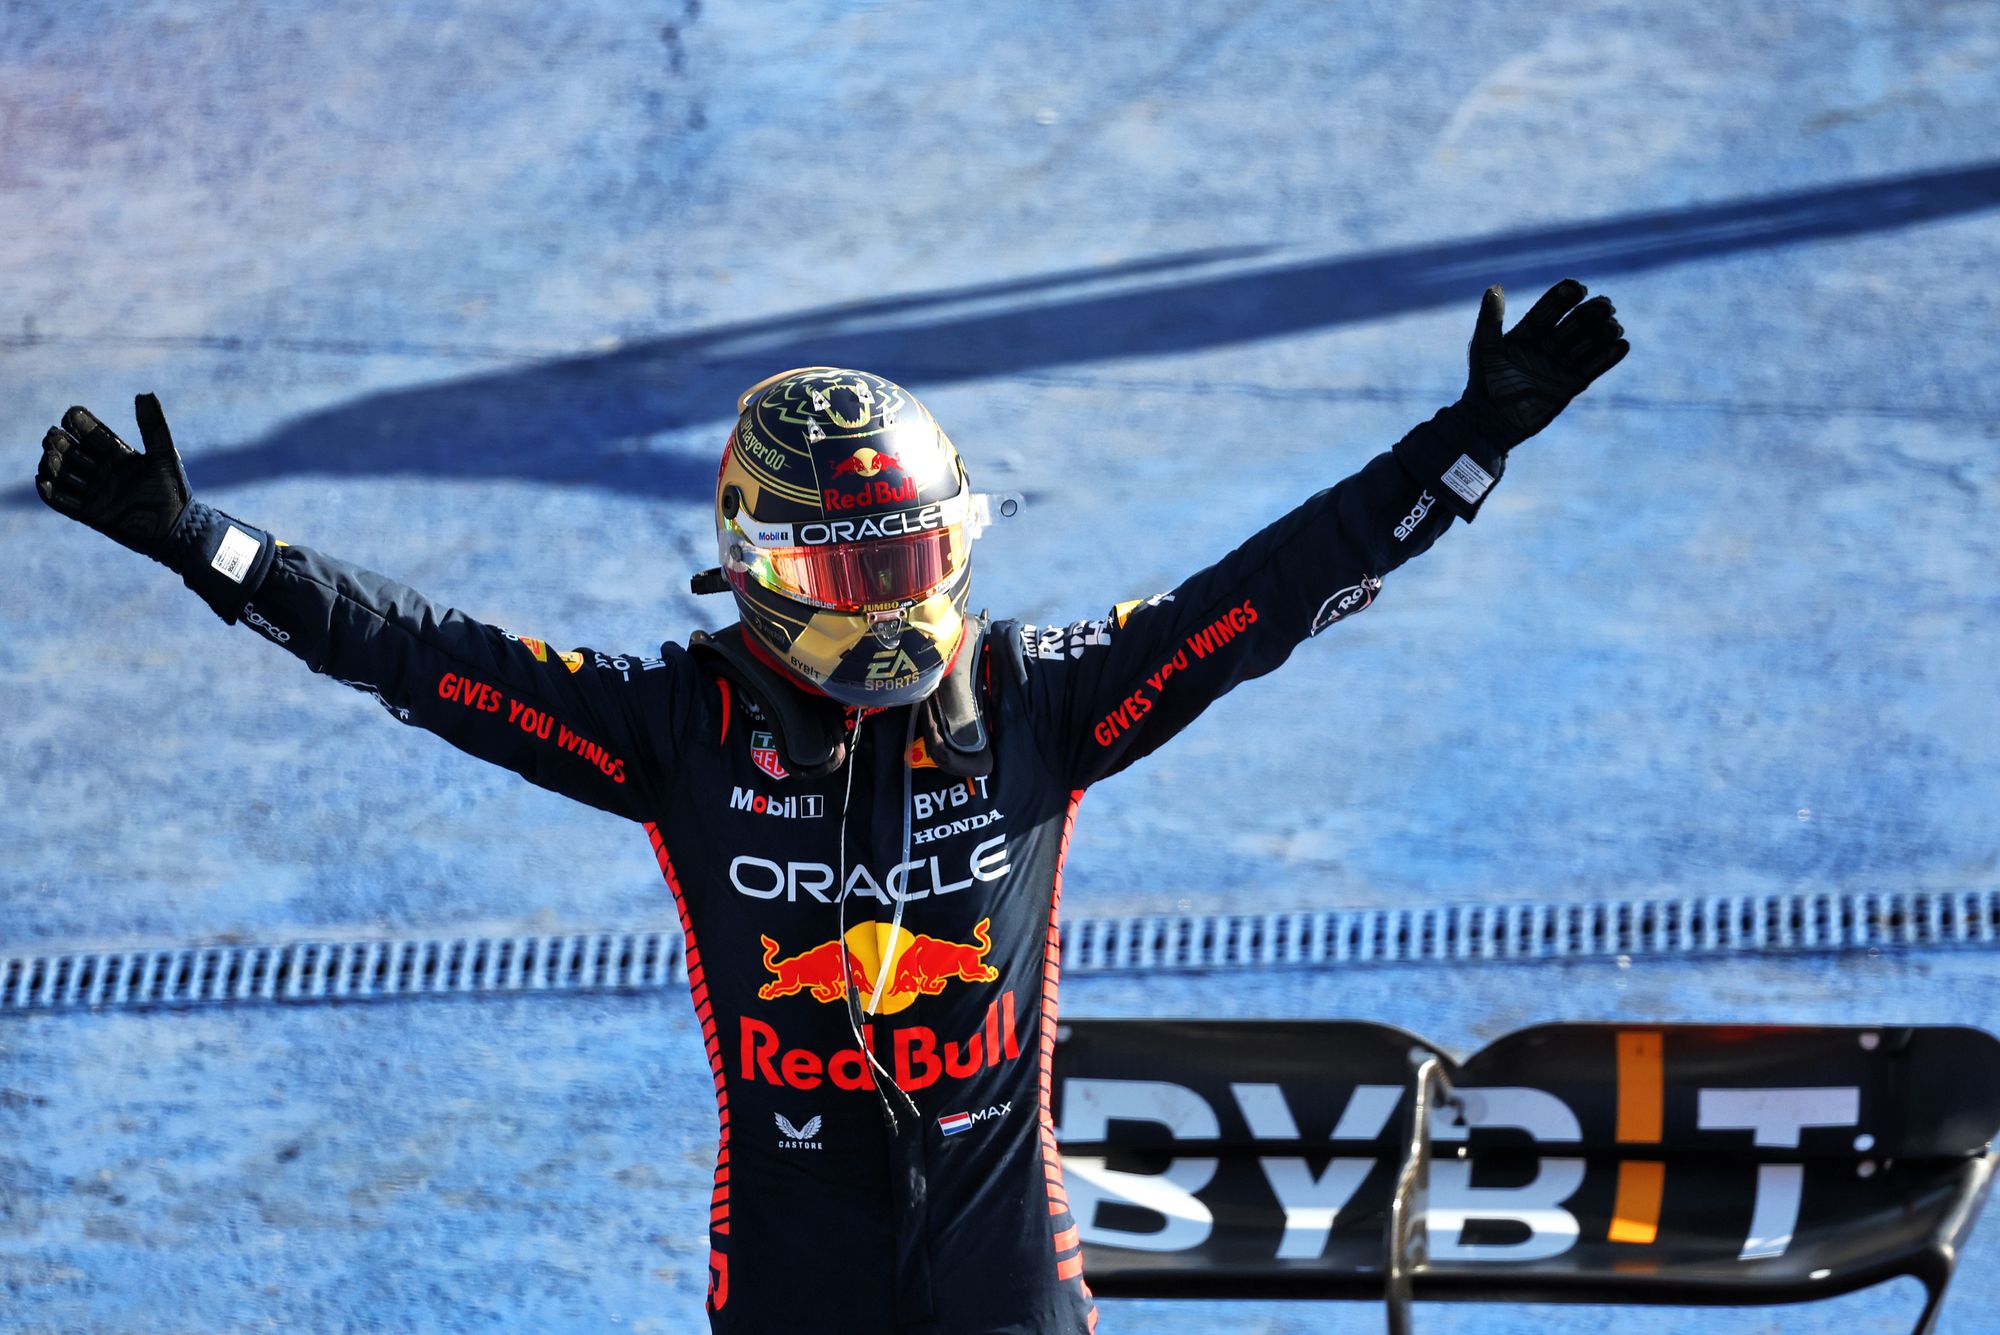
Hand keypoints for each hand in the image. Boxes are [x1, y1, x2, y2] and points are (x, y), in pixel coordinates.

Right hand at [37, 394, 191, 556]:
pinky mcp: (91, 514)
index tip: (71, 413)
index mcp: (119, 456)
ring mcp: (95, 493)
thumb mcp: (164, 456)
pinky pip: (63, 502)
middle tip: (54, 436)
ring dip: (53, 465)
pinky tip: (42, 481)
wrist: (178, 530)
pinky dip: (50, 493)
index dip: (80, 423)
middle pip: (73, 452)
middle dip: (61, 443)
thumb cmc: (174, 491)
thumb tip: (145, 394)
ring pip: (64, 475)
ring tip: (51, 456)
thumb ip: (153, 427)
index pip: (92, 435)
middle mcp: (104, 472)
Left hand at [1462, 279, 1627, 447]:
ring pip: (1590, 342)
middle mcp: (1548, 345)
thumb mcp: (1485, 348)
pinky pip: (1594, 367)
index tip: (1577, 288)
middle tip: (1606, 305)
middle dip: (1593, 311)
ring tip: (1613, 326)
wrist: (1490, 422)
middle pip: (1577, 321)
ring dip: (1605, 331)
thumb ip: (1490, 319)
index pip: (1551, 307)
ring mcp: (1561, 364)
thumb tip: (1494, 288)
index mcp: (1528, 332)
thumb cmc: (1483, 383)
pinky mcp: (1570, 385)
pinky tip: (1622, 346)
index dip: (1565, 296)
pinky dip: (1609, 357)